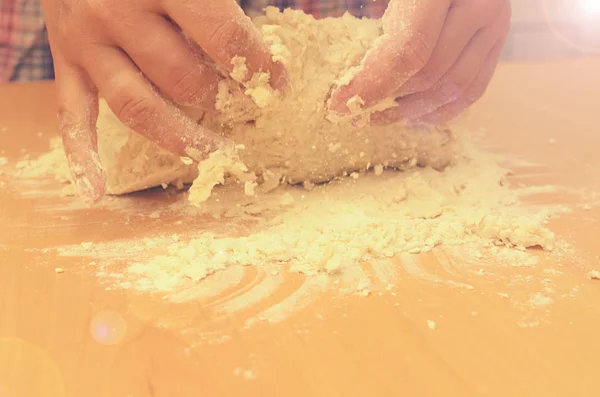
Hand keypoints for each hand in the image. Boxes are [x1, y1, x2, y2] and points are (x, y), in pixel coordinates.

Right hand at [41, 0, 286, 201]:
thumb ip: (219, 0)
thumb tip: (267, 45)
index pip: (223, 36)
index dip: (258, 65)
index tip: (277, 83)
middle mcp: (117, 12)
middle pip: (183, 79)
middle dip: (224, 100)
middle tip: (246, 110)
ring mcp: (86, 41)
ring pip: (137, 107)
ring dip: (180, 138)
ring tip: (215, 154)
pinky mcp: (65, 60)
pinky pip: (72, 116)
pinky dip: (81, 155)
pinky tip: (96, 189)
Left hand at [329, 0, 510, 124]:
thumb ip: (374, 20)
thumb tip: (346, 81)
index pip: (410, 48)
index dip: (373, 83)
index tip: (340, 103)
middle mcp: (480, 5)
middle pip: (431, 72)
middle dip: (389, 98)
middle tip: (355, 110)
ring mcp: (496, 24)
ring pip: (455, 87)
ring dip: (414, 110)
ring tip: (381, 114)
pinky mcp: (499, 42)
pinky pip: (473, 88)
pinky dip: (441, 109)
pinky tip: (411, 115)